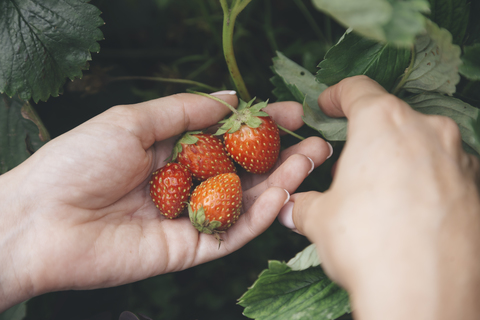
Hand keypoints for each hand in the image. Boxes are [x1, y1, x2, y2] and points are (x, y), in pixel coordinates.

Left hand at [0, 91, 330, 311]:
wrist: (40, 220)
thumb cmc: (78, 162)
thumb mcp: (132, 121)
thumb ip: (184, 111)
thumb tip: (229, 97)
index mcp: (171, 151)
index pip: (227, 138)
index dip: (259, 125)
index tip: (291, 112)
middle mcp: (186, 184)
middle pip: (243, 171)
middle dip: (281, 156)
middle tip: (316, 141)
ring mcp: (190, 217)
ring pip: (244, 202)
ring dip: (280, 183)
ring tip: (309, 160)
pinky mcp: (189, 249)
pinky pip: (231, 233)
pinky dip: (258, 217)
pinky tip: (280, 194)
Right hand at [280, 76, 479, 319]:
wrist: (426, 294)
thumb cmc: (367, 243)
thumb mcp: (320, 219)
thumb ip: (305, 205)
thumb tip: (292, 208)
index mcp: (383, 123)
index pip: (358, 89)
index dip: (337, 94)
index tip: (328, 103)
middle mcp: (428, 130)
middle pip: (391, 119)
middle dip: (367, 139)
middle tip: (348, 170)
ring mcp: (459, 158)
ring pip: (421, 145)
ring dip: (399, 159)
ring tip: (381, 196)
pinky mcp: (477, 188)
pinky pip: (445, 172)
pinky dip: (425, 182)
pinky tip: (411, 213)